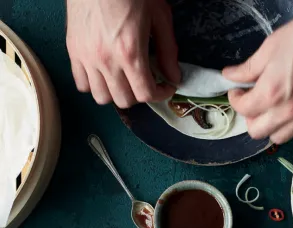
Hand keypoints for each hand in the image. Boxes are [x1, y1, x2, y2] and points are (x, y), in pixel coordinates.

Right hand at [66, 0, 180, 107]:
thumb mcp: (159, 17)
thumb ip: (168, 51)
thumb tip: (174, 77)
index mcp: (130, 53)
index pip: (145, 94)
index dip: (160, 94)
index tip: (165, 86)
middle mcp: (106, 61)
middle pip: (124, 100)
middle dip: (140, 95)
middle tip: (146, 81)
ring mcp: (86, 57)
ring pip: (101, 97)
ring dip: (116, 93)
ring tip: (125, 80)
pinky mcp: (73, 51)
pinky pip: (81, 83)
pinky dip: (94, 85)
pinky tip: (105, 74)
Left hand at [223, 0, 292, 143]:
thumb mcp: (271, 46)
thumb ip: (248, 68)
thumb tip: (230, 76)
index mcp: (272, 93)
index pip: (243, 110)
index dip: (236, 100)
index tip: (238, 90)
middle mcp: (290, 112)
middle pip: (257, 132)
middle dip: (250, 117)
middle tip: (253, 101)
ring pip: (279, 138)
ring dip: (271, 125)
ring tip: (273, 107)